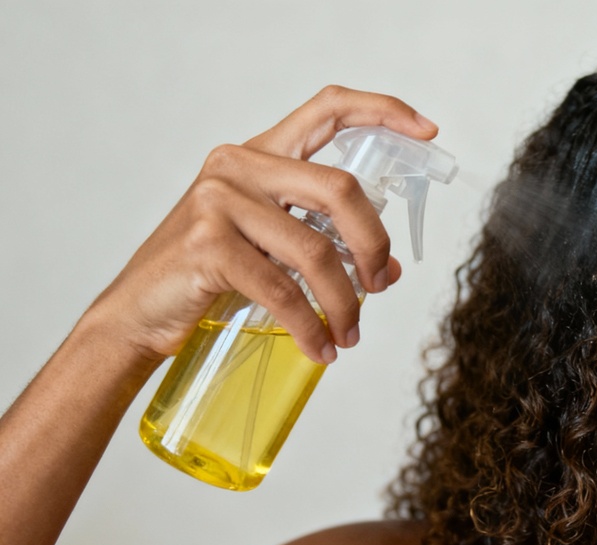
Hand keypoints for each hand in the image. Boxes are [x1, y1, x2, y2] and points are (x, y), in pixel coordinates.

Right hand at [88, 85, 438, 363]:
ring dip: (345, 303)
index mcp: (258, 155)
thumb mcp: (270, 250)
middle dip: (373, 244)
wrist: (136, 315)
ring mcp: (218, 201)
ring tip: (348, 336)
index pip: (328, 110)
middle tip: (380, 287)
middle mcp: (237, 165)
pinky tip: (320, 349)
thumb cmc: (206, 277)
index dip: (383, 113)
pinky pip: (282, 290)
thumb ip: (324, 245)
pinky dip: (310, 327)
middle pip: (341, 189)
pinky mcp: (206, 243)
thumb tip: (390, 271)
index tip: (427, 134)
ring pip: (316, 250)